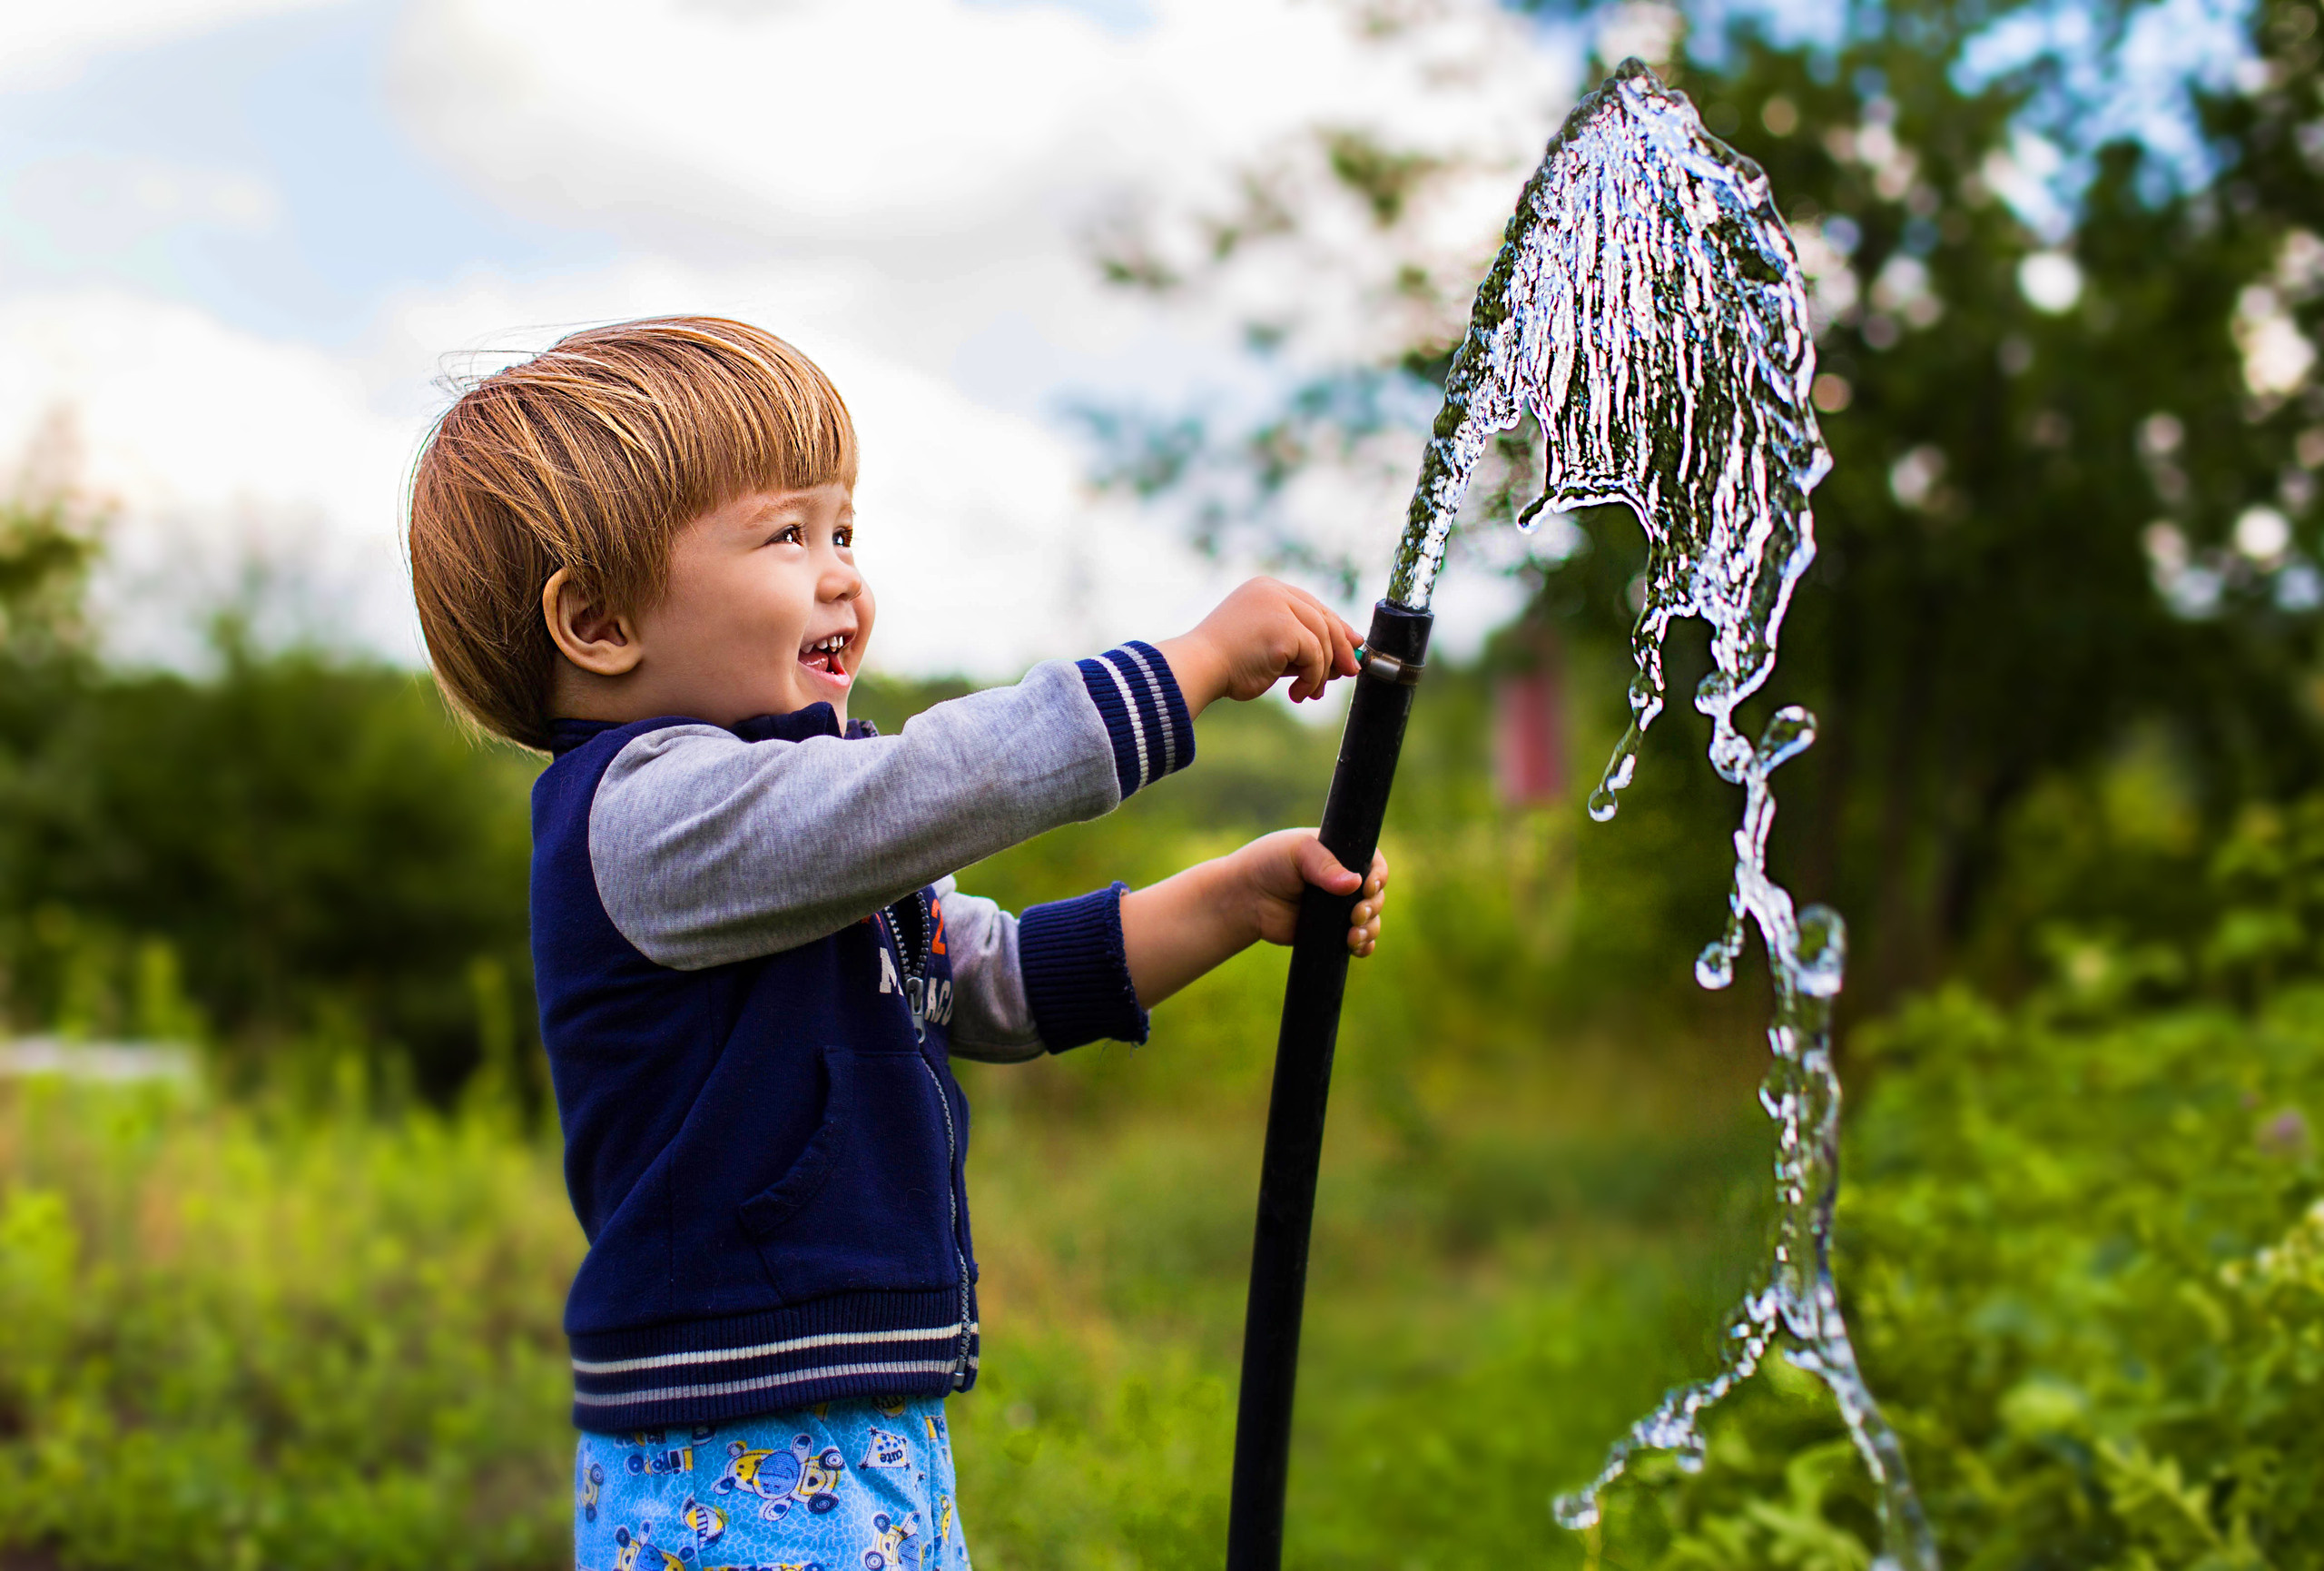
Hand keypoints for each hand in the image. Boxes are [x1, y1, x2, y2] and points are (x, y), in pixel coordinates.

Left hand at [1118, 828, 1389, 1008]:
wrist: (1243, 898)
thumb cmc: (1267, 864)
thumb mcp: (1296, 852)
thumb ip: (1324, 866)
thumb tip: (1355, 884)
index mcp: (1342, 855)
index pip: (1374, 863)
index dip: (1378, 876)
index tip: (1368, 886)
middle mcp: (1345, 882)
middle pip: (1376, 896)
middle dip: (1372, 907)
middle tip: (1356, 914)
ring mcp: (1339, 909)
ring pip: (1371, 921)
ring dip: (1370, 929)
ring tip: (1352, 936)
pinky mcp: (1331, 933)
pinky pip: (1359, 942)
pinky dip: (1364, 946)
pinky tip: (1358, 948)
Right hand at [1154, 578, 1359, 714]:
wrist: (1200, 669)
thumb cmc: (1226, 664)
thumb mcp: (1268, 649)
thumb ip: (1299, 648)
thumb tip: (1340, 660)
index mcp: (1265, 589)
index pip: (1311, 605)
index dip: (1335, 626)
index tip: (1351, 646)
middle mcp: (1273, 591)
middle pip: (1323, 618)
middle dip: (1340, 648)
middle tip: (1350, 671)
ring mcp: (1278, 606)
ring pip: (1322, 639)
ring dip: (1322, 672)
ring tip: (1310, 693)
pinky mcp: (1284, 627)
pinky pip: (1315, 656)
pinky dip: (1312, 678)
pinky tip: (1297, 693)